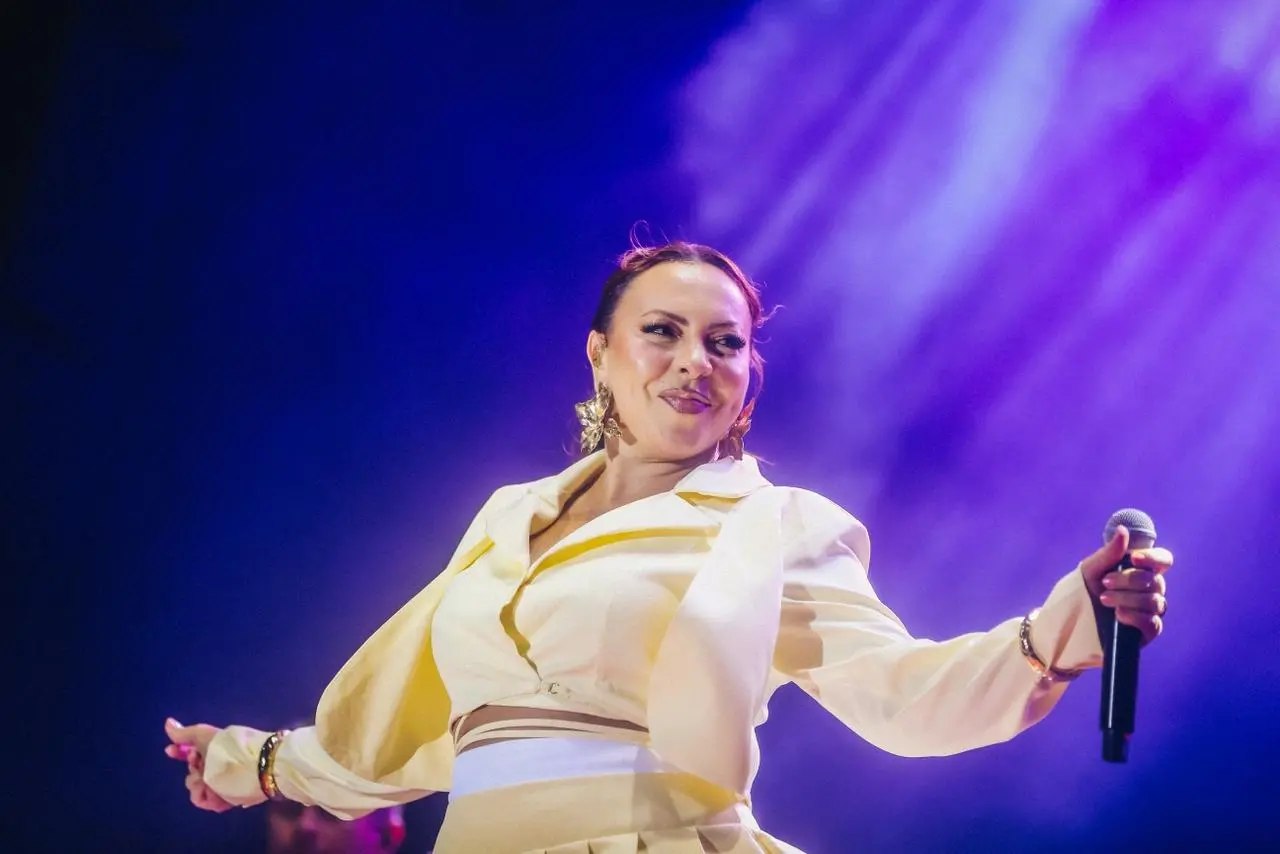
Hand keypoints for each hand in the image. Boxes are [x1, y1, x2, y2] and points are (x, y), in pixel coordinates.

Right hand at [164, 717, 233, 812]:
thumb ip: (185, 733)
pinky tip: (213, 792)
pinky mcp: (224, 799)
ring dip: (198, 785)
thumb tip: (168, 722)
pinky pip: (205, 801)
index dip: (179, 752)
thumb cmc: (226, 747)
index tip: (169, 750)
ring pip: (194, 788)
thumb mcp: (204, 736)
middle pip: (191, 774)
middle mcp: (215, 768)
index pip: (190, 753)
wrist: (250, 764)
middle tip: (199, 766)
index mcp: (212, 752)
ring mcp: (219, 784)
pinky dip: (206, 798)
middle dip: (192, 771)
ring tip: (207, 781)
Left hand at [1078, 525, 1172, 645]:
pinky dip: (1134, 616)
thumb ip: (1111, 551)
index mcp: (1143, 569)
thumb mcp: (1093, 567)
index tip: (1134, 558)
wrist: (1076, 615)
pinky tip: (1118, 615)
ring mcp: (1153, 609)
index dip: (1153, 558)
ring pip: (1153, 601)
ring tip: (1104, 598)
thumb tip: (1123, 530)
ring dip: (1127, 598)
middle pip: (1155, 580)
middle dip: (1128, 580)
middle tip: (1105, 582)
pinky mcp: (1149, 629)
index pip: (1163, 559)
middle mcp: (1153, 587)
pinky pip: (1152, 622)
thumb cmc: (1087, 586)